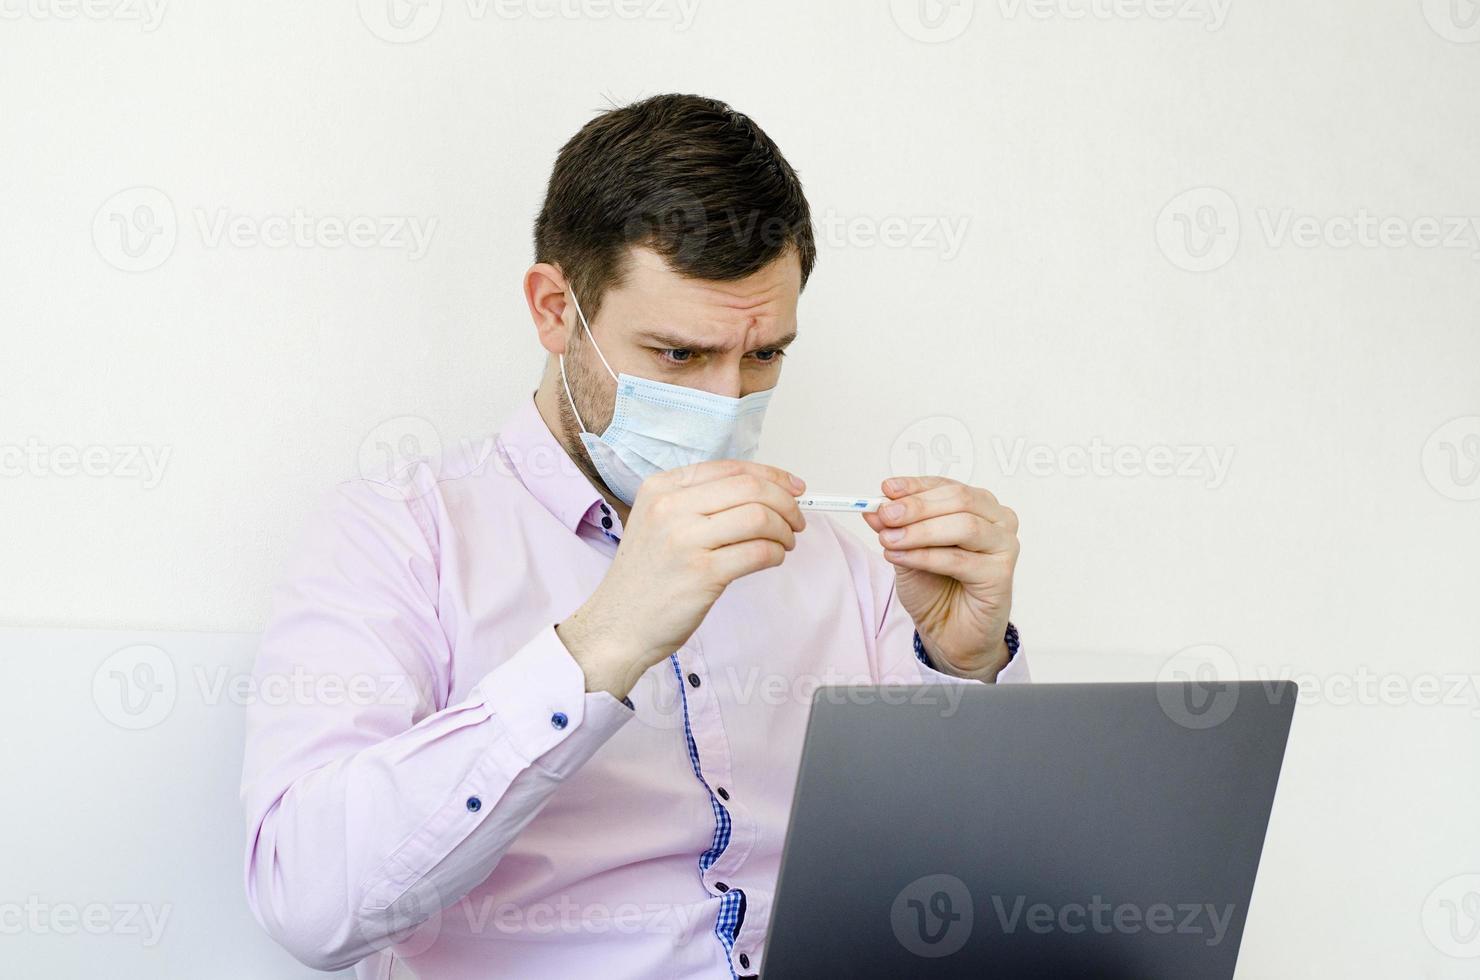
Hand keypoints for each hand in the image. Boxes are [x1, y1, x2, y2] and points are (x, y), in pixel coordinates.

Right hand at [557, 460, 806, 698]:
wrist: (617, 626)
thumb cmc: (644, 579)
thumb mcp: (658, 523)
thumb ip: (699, 503)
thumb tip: (761, 491)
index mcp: (661, 488)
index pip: (731, 468)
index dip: (772, 475)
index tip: (793, 488)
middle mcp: (670, 508)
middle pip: (750, 488)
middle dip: (785, 502)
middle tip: (795, 519)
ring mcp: (686, 540)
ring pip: (759, 517)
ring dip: (784, 530)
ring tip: (785, 543)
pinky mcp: (703, 574)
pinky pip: (758, 552)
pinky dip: (776, 554)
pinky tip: (772, 559)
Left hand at [862, 476, 1018, 677]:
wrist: (949, 632)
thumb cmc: (935, 588)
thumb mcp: (906, 549)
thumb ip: (894, 527)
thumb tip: (873, 508)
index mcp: (979, 506)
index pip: (947, 486)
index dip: (915, 486)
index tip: (886, 489)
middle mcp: (998, 521)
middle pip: (959, 500)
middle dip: (916, 507)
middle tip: (885, 515)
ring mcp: (1004, 546)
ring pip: (963, 526)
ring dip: (920, 532)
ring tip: (888, 540)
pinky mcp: (1001, 575)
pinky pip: (959, 559)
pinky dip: (925, 557)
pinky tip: (900, 558)